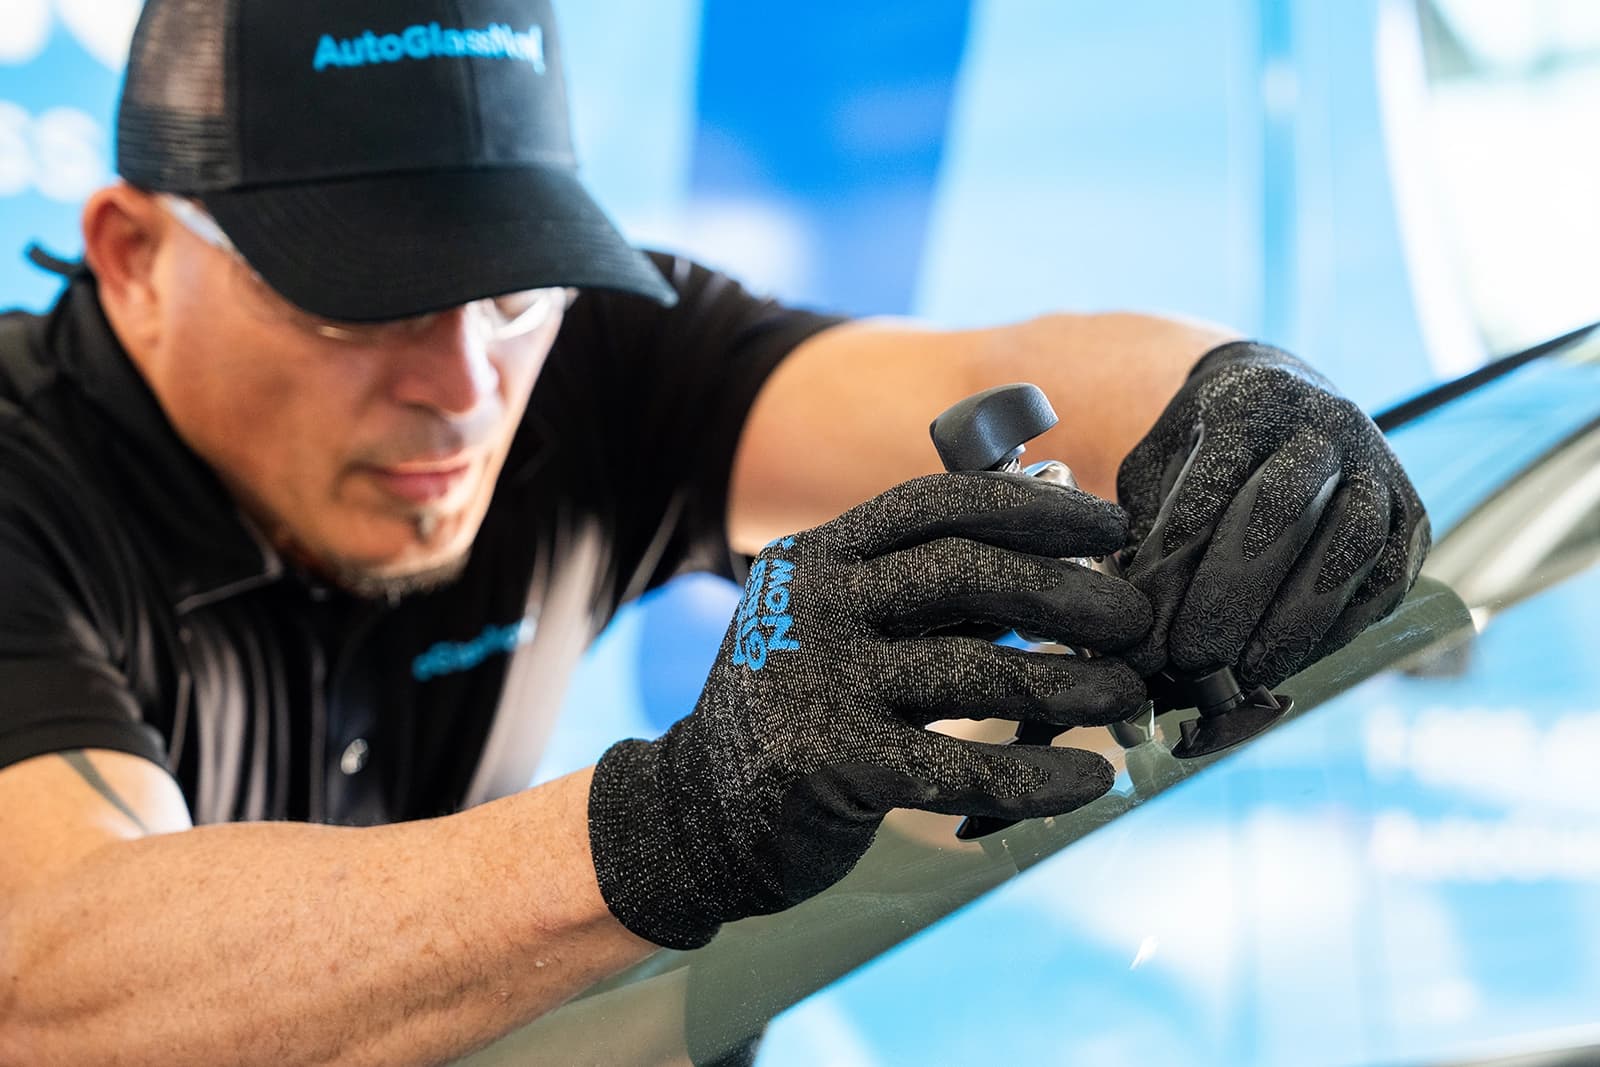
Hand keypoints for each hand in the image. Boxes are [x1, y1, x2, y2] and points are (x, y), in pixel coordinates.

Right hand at [588, 471, 1150, 948]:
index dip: (1033, 505)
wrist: (696, 813)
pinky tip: (1089, 783)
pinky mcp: (833, 764)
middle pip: (963, 572)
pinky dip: (1037, 777)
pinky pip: (963, 767)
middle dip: (1067, 589)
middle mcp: (814, 606)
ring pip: (976, 671)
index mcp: (819, 556)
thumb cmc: (799, 710)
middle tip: (1135, 617)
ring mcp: (819, 682)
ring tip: (1129, 693)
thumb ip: (920, 594)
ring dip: (1072, 682)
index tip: (1112, 522)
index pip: (935, 503)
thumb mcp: (837, 625)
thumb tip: (1055, 566)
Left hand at [1117, 341, 1430, 689]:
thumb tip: (1129, 618)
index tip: (1143, 630)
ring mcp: (1379, 469)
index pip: (1211, 485)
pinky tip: (1287, 664)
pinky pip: (1382, 583)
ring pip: (1347, 548)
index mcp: (1249, 402)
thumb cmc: (1201, 449)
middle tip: (1190, 660)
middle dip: (1232, 596)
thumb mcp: (1157, 466)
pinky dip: (1334, 632)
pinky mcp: (1412, 517)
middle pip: (1282, 509)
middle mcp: (1324, 425)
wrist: (1286, 400)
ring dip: (1292, 624)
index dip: (1175, 566)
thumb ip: (1141, 527)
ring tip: (1242, 676)